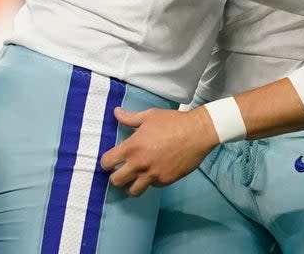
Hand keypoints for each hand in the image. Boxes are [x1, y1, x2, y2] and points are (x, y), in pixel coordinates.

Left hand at [100, 105, 218, 196]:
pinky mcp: (165, 180)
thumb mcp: (150, 116)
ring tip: (134, 178)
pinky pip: (152, 186)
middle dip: (116, 176)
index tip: (110, 160)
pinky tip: (154, 172)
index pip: (107, 162)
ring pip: (132, 191)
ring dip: (131, 185)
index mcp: (132, 147)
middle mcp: (140, 164)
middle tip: (121, 171)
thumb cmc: (173, 122)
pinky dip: (150, 182)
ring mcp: (153, 175)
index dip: (106, 162)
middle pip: (116, 181)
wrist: (198, 132)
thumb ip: (130, 118)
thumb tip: (116, 112)